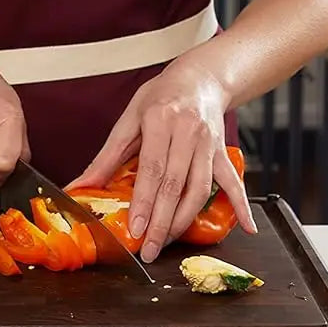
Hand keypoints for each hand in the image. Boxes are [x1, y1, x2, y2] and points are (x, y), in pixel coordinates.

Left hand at [70, 55, 256, 261]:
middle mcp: (188, 132)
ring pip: (200, 189)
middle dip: (161, 221)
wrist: (199, 78)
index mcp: (160, 120)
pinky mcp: (222, 153)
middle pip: (175, 185)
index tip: (135, 228)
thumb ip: (107, 156)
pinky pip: (234, 182)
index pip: (152, 168)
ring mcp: (209, 144)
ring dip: (184, 220)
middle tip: (148, 248)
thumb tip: (80, 185)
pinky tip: (247, 228)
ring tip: (166, 241)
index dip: (143, 201)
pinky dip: (242, 206)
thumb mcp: (129, 119)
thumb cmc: (160, 97)